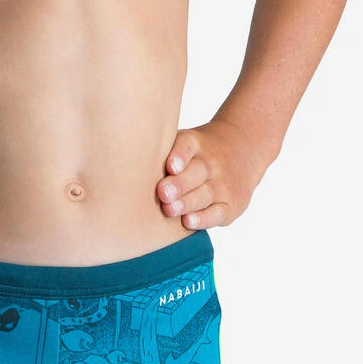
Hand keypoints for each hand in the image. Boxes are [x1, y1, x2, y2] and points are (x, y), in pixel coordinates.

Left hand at [156, 118, 271, 229]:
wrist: (243, 149)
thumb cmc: (196, 153)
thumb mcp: (185, 142)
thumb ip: (160, 151)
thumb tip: (119, 159)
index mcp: (196, 144)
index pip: (188, 145)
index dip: (179, 155)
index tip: (170, 165)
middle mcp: (211, 162)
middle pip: (197, 172)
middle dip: (179, 184)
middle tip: (163, 192)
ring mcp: (223, 184)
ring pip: (205, 194)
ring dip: (187, 203)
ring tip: (169, 209)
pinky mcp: (231, 204)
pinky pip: (217, 213)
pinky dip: (204, 218)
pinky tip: (189, 221)